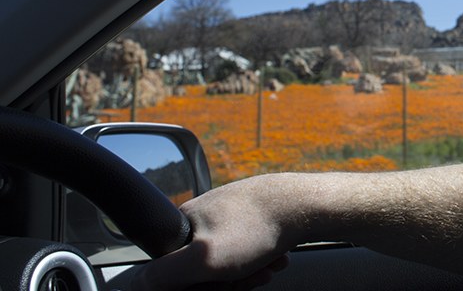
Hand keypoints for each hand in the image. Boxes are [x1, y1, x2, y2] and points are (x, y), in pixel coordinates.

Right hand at [131, 175, 296, 290]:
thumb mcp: (204, 260)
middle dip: (229, 281)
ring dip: (250, 273)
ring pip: (230, 264)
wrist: (306, 203)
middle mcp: (201, 217)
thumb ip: (164, 275)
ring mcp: (227, 216)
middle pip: (204, 271)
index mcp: (182, 225)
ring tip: (269, 265)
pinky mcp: (249, 219)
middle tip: (251, 276)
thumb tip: (132, 286)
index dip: (200, 287)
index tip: (219, 285)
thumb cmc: (256, 228)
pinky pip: (248, 253)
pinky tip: (276, 259)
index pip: (175, 274)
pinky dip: (262, 261)